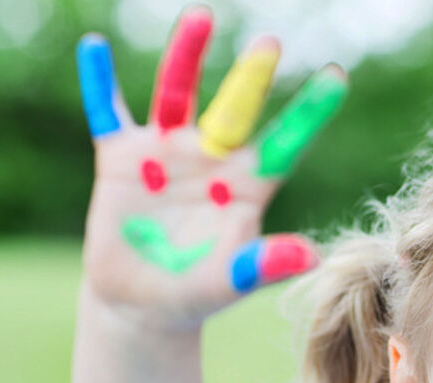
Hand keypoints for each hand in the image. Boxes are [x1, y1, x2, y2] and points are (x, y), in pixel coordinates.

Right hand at [76, 6, 345, 330]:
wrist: (141, 304)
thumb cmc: (195, 294)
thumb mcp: (230, 282)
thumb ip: (263, 265)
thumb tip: (311, 255)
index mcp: (248, 186)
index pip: (286, 143)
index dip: (310, 113)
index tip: (337, 77)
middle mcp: (214, 159)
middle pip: (235, 110)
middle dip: (251, 78)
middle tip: (271, 43)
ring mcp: (167, 152)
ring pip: (177, 95)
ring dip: (186, 56)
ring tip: (201, 16)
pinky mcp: (122, 157)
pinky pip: (108, 112)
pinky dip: (99, 82)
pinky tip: (94, 46)